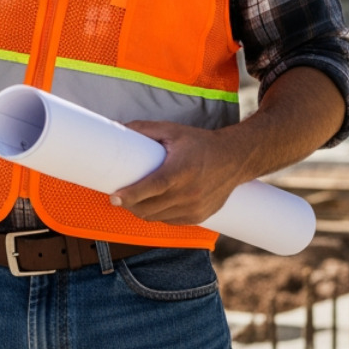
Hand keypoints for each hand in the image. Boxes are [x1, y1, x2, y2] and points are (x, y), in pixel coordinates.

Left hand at [109, 120, 247, 225]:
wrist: (234, 159)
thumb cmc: (200, 143)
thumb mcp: (172, 130)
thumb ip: (144, 129)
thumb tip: (118, 127)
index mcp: (181, 169)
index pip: (152, 187)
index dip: (131, 194)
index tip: (114, 196)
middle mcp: (189, 192)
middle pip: (150, 207)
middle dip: (130, 205)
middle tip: (118, 197)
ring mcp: (195, 207)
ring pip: (157, 217)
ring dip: (141, 212)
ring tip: (132, 201)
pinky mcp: (199, 217)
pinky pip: (170, 221)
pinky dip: (157, 215)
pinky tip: (153, 205)